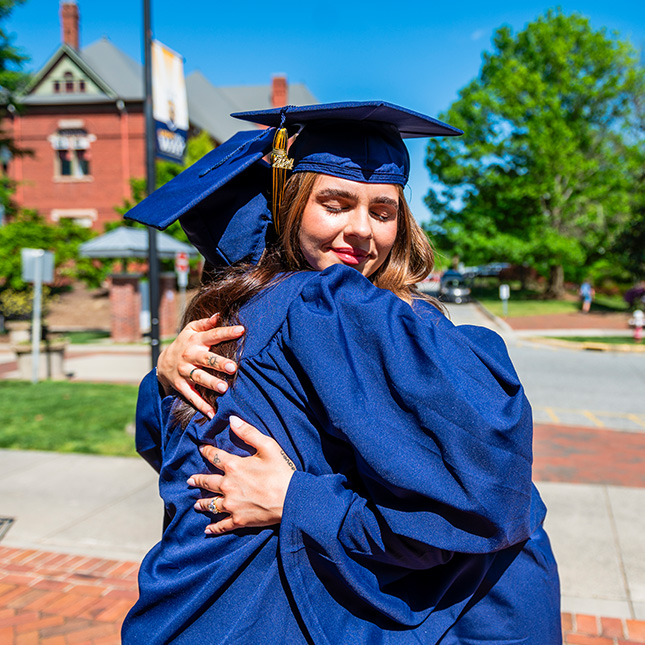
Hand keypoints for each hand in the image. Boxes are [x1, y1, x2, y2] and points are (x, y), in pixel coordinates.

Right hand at [157, 314, 244, 418]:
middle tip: (233, 367)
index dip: (227, 332)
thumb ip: (206, 323)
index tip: (241, 330)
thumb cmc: (185, 343)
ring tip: (223, 388)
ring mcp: (185, 372)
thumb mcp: (191, 330)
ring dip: (211, 383)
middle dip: (219, 363)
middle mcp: (190, 356)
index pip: (213, 335)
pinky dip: (201, 405)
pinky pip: (192, 396)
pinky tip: (212, 413)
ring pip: (199, 378)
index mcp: (196, 340)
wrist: (163, 362)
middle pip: (206, 359)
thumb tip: (220, 315)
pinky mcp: (182, 386)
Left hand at [188, 416, 296, 534]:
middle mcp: (228, 486)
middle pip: (208, 482)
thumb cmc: (281, 472)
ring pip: (211, 504)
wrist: (291, 499)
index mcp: (234, 466)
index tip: (201, 448)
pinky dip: (213, 528)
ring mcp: (232, 504)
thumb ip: (248, 432)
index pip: (215, 456)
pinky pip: (221, 525)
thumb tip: (232, 419)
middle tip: (190, 480)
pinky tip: (208, 529)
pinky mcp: (238, 520)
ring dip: (202, 503)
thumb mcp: (268, 446)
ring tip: (196, 504)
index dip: (207, 451)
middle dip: (198, 480)